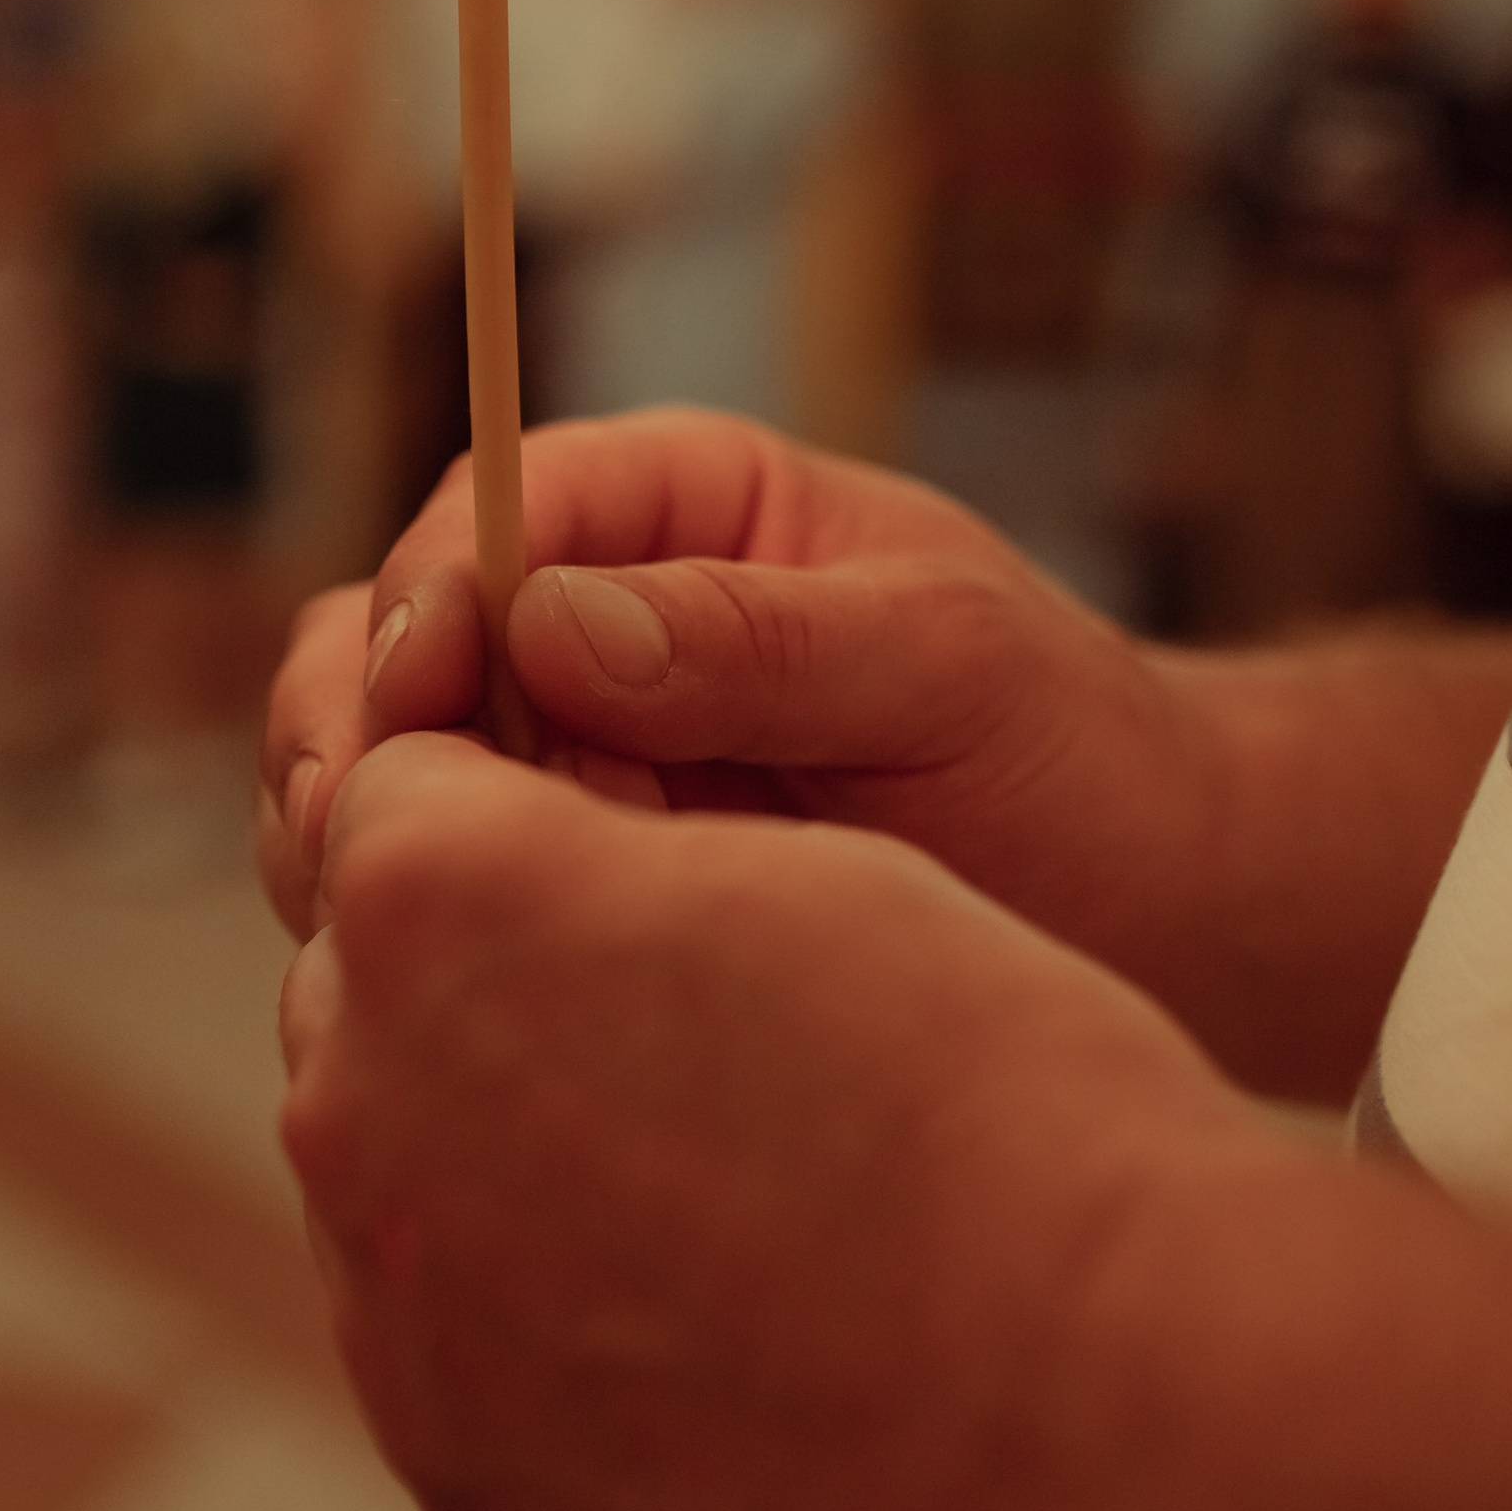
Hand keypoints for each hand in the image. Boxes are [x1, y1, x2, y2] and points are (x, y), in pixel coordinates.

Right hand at [260, 411, 1219, 1022]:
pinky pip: (449, 896)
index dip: (423, 603)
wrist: (1156, 908)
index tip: (417, 700)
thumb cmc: (1078, 753)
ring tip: (413, 934)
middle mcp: (595, 619)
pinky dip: (428, 939)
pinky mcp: (577, 885)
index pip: (483, 517)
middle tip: (355, 843)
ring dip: (375, 847)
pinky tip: (472, 1006)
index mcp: (676, 505)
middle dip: (355, 732)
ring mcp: (573, 759)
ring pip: (387, 778)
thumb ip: (757, 639)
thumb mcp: (944, 667)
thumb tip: (552, 625)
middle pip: (388, 641)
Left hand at [278, 730, 1243, 1510]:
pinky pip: (450, 1336)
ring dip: (506, 1153)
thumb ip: (602, 860)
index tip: (649, 861)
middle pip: (376, 991)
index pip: (406, 794)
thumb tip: (524, 900)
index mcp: (440, 897)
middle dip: (491, 985)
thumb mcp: (803, 868)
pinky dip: (543, 1312)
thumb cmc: (992, 1098)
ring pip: (401, 1170)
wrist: (1100, 1423)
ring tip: (721, 1190)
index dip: (535, 816)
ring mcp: (390, 1302)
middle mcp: (360, 1093)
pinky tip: (709, 1322)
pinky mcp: (448, 1461)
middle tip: (692, 1028)